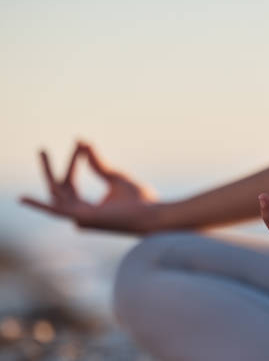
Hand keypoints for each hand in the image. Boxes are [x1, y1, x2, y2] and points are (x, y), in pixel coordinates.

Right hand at [21, 142, 158, 233]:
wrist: (152, 213)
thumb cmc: (139, 200)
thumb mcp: (114, 176)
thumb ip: (97, 163)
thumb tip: (84, 142)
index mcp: (88, 207)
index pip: (71, 183)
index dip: (73, 162)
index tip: (79, 144)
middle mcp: (80, 215)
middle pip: (59, 188)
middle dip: (50, 169)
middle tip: (41, 149)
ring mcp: (80, 218)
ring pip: (57, 193)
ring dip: (48, 171)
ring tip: (42, 151)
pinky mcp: (83, 218)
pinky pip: (56, 211)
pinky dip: (39, 205)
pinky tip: (23, 198)